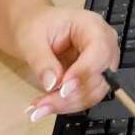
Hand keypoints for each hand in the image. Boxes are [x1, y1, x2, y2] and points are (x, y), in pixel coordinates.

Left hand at [15, 6, 117, 121]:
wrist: (33, 30)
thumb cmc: (35, 26)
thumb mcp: (31, 39)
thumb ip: (42, 61)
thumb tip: (52, 83)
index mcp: (92, 26)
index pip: (99, 51)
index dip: (84, 72)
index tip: (62, 88)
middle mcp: (103, 46)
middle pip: (99, 77)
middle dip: (70, 95)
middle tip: (42, 104)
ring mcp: (100, 65)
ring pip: (92, 93)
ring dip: (65, 104)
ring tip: (38, 108)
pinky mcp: (92, 80)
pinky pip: (84, 98)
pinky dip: (64, 105)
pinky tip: (44, 107)